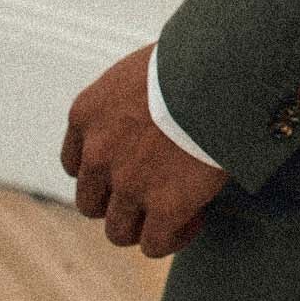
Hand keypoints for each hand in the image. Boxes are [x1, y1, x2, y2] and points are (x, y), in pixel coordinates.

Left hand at [61, 41, 231, 257]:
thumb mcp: (144, 69)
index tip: (129, 169)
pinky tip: (197, 217)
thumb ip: (132, 100)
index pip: (76, 163)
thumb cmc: (196, 57)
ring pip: (119, 231)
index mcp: (87, 113)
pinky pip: (155, 244)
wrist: (223, 70)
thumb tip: (151, 115)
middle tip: (154, 191)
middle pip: (92, 203)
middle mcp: (98, 152)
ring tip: (178, 211)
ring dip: (144, 225)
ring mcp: (128, 183)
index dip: (103, 173)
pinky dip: (173, 238)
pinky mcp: (164, 206)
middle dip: (120, 202)